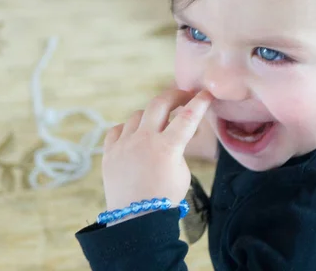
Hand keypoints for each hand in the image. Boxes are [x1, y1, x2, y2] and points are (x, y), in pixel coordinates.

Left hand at [102, 89, 213, 211]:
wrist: (136, 221)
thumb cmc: (165, 199)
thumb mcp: (182, 172)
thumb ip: (179, 148)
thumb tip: (174, 134)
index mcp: (167, 147)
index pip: (188, 116)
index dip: (200, 102)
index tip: (206, 93)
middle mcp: (144, 140)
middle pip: (159, 103)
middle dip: (174, 96)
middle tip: (182, 97)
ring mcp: (124, 144)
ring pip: (137, 115)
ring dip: (150, 117)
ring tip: (157, 125)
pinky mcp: (109, 152)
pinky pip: (117, 130)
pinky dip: (127, 130)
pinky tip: (133, 137)